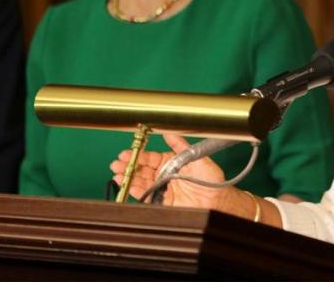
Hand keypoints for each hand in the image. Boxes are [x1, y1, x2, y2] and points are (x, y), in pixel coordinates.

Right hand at [109, 133, 231, 208]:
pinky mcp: (161, 202)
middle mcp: (164, 175)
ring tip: (117, 173)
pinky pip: (144, 196)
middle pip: (142, 169)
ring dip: (128, 177)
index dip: (139, 155)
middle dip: (129, 165)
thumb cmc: (210, 179)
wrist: (216, 201)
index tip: (127, 153)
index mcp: (171, 162)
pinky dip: (134, 190)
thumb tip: (169, 132)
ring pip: (141, 181)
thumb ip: (181, 146)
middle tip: (117, 163)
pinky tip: (125, 185)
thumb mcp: (196, 157)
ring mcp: (162, 189)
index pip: (151, 157)